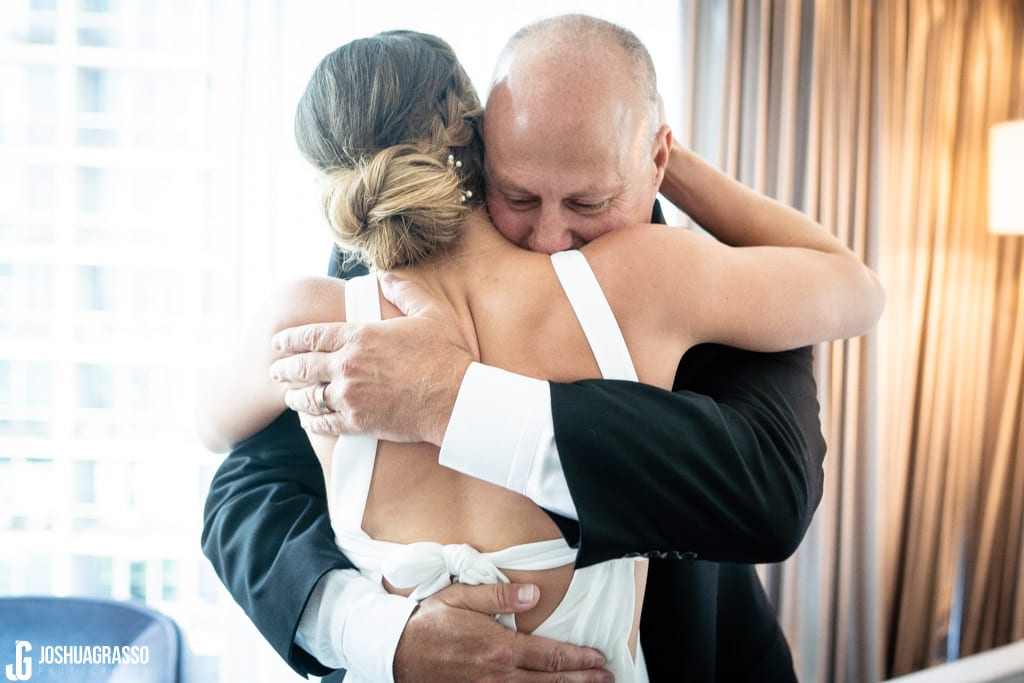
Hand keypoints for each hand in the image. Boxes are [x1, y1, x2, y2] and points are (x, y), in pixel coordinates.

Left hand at [269, 273, 473, 444]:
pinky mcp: (357, 421)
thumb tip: (385, 275)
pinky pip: (323, 422)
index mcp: (360, 336)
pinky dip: (311, 420)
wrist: (456, 399)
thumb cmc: (446, 355)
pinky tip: (308, 420)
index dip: (289, 339)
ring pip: (308, 396)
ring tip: (289, 396)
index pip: (311, 335)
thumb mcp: (430, 312)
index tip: (277, 342)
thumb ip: (404, 290)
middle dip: (283, 368)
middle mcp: (347, 365)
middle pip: (302, 366)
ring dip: (294, 396)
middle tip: (274, 370)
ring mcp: (350, 395)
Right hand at [394, 583, 611, 682]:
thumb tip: (534, 594)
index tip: (600, 659)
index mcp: (500, 647)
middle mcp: (500, 675)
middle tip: (608, 678)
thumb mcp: (461, 596)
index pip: (550, 655)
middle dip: (583, 681)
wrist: (395, 651)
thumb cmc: (430, 621)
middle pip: (551, 681)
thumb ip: (499, 596)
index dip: (579, 659)